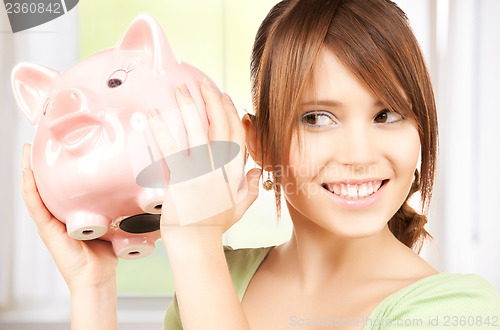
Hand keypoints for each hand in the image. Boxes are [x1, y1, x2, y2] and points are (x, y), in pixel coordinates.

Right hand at [21, 144, 117, 293]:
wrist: (98, 277)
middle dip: (38, 161)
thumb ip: (120, 204)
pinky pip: (35, 206)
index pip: (57, 183)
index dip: (54, 164)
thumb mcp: (114, 220)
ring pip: (33, 190)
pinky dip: (30, 189)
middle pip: (42, 183)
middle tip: (38, 138)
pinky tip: (28, 173)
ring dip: (28, 169)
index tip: (56, 143)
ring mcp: (48, 221)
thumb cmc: (107, 251)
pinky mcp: (46, 229)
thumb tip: (143, 186)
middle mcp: (56, 213)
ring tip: (27, 148)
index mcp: (69, 210)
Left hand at [148, 80, 260, 238]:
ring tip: (180, 89)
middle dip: (211, 102)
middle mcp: (220, 169)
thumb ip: (252, 187)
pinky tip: (152, 115)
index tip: (225, 98)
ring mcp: (200, 173)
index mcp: (234, 173)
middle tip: (202, 83)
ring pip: (197, 132)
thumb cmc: (216, 226)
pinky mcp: (179, 179)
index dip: (231, 114)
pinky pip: (170, 150)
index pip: (237, 136)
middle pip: (219, 127)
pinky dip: (160, 131)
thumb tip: (258, 171)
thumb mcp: (240, 207)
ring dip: (188, 108)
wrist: (196, 243)